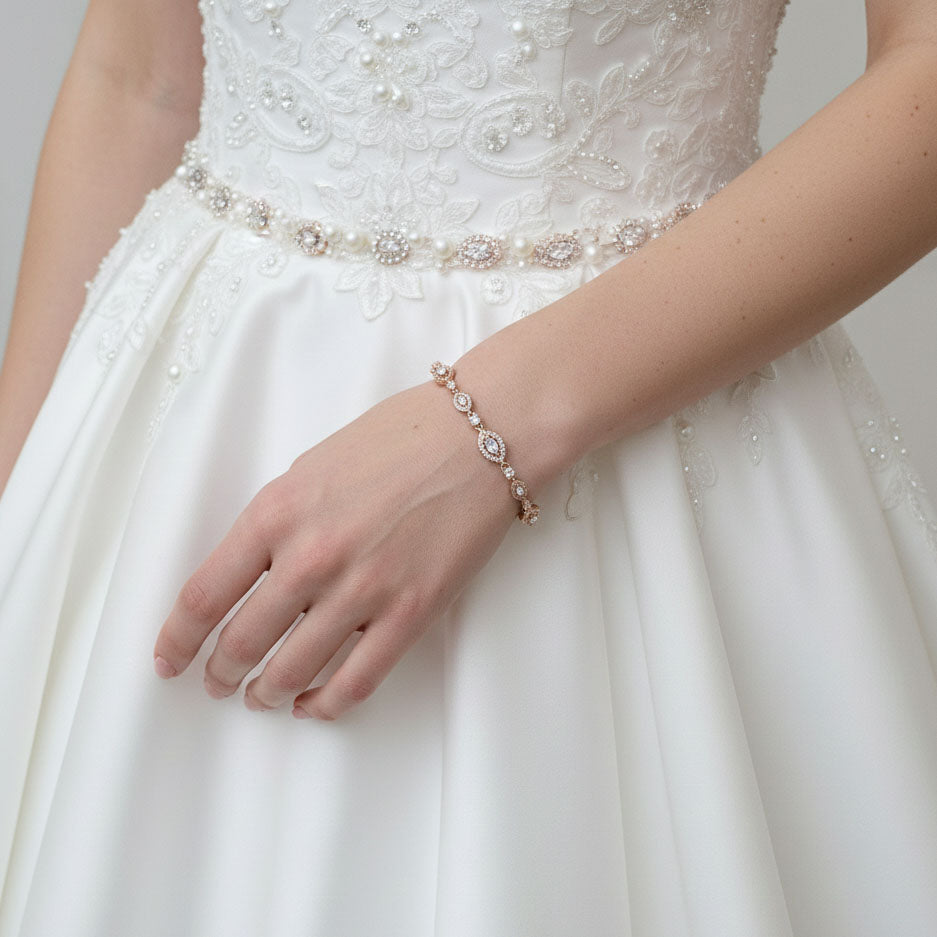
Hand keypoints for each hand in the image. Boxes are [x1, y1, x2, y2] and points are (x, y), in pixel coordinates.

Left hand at [152, 379, 517, 719]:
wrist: (478, 437)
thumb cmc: (398, 439)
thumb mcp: (312, 467)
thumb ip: (276, 522)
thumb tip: (251, 575)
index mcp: (276, 513)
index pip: (203, 596)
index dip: (177, 640)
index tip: (170, 659)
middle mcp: (310, 557)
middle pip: (242, 642)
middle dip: (220, 673)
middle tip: (218, 683)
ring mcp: (362, 589)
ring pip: (293, 669)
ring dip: (267, 692)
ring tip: (262, 697)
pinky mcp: (410, 613)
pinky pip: (356, 681)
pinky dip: (326, 704)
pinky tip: (314, 705)